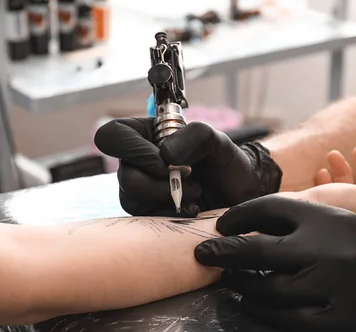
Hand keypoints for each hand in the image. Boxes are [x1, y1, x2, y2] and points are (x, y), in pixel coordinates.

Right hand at [94, 118, 281, 215]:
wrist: (242, 195)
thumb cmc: (228, 163)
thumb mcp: (217, 140)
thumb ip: (195, 136)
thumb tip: (165, 157)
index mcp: (146, 135)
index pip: (113, 135)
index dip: (134, 150)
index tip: (165, 161)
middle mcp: (137, 162)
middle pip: (125, 176)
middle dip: (161, 184)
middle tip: (192, 180)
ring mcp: (140, 190)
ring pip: (131, 200)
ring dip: (169, 199)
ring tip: (196, 195)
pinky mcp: (148, 214)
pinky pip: (144, 220)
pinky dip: (171, 216)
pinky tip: (191, 210)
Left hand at [195, 197, 355, 331]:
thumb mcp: (336, 218)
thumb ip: (296, 218)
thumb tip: (247, 227)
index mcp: (323, 215)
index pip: (265, 209)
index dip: (236, 217)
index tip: (220, 226)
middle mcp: (325, 248)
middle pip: (258, 250)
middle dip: (223, 253)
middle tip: (204, 255)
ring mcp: (332, 285)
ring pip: (269, 290)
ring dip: (243, 288)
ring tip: (231, 283)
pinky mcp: (340, 319)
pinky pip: (289, 321)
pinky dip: (265, 315)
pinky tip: (254, 307)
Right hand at [312, 146, 355, 223]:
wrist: (287, 213)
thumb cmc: (329, 208)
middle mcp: (354, 222)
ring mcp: (335, 217)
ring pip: (347, 189)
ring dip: (344, 169)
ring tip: (333, 154)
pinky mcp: (317, 211)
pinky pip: (328, 193)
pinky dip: (328, 179)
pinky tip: (321, 171)